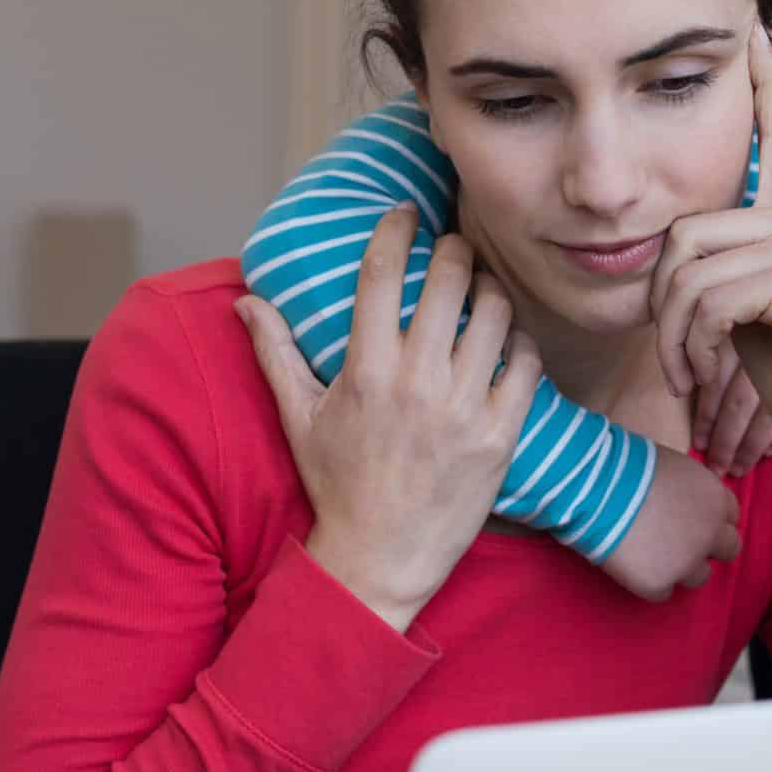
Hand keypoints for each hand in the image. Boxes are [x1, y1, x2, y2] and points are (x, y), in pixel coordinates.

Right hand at [238, 206, 540, 633]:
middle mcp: (417, 383)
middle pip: (449, 280)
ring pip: (494, 314)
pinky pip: (526, 364)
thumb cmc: (337, 484)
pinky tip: (507, 341)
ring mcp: (464, 409)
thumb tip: (245, 300)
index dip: (397, 230)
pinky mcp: (501, 436)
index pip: (382, 273)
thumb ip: (275, 352)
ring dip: (490, 290)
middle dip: (455, 250)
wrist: (381, 558)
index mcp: (365, 370)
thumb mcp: (298, 417)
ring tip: (482, 290)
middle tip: (454, 249)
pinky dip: (520, 342)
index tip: (406, 213)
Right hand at [600, 446, 741, 601]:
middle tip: (679, 542)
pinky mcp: (659, 584)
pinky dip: (649, 581)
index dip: (710, 518)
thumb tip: (684, 503)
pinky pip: (662, 591)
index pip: (730, 517)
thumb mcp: (675, 468)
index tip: (691, 518)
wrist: (596, 488)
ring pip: (698, 576)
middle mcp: (711, 534)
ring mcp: (687, 563)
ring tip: (650, 553)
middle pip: (728, 550)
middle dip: (708, 547)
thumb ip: (691, 491)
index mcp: (716, 499)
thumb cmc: (629, 466)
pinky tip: (631, 563)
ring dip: (681, 567)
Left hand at [651, 22, 771, 494]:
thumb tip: (669, 237)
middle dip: (661, 303)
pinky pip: (709, 296)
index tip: (755, 22)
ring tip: (691, 373)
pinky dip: (695, 344)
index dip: (762, 81)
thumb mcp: (737, 310)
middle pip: (684, 228)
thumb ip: (713, 264)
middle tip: (674, 360)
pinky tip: (711, 372)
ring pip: (690, 266)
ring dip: (675, 334)